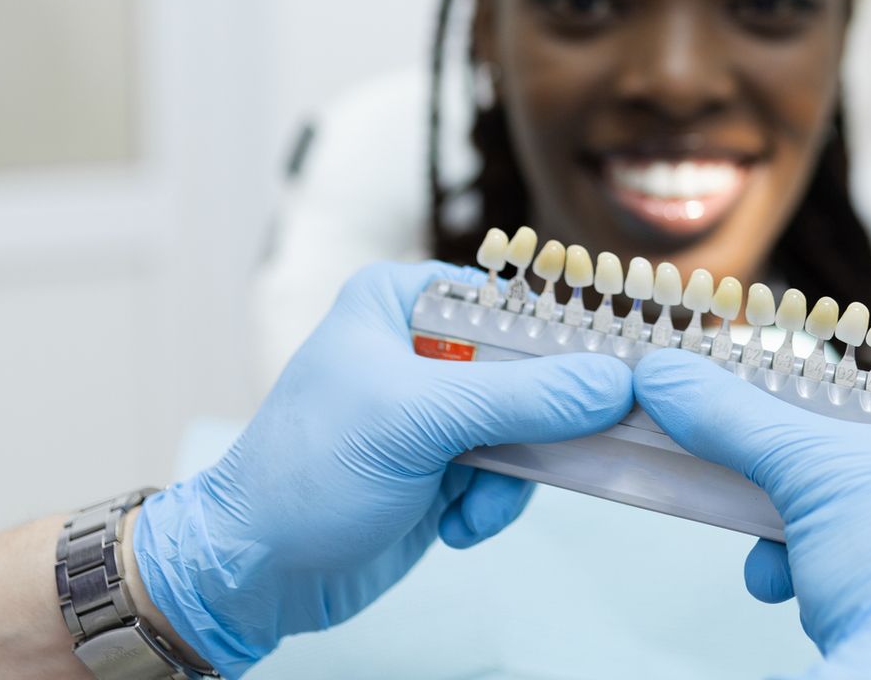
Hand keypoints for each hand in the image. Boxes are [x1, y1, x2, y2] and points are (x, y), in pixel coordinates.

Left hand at [133, 262, 633, 676]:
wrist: (255, 574)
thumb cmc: (308, 474)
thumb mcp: (417, 422)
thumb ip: (520, 398)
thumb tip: (613, 382)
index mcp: (402, 300)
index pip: (511, 297)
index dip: (565, 332)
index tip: (615, 365)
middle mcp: (422, 345)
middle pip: (532, 364)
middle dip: (543, 420)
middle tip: (571, 445)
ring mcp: (436, 409)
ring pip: (531, 425)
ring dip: (514, 476)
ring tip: (471, 506)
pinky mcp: (444, 465)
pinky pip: (511, 472)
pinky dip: (493, 505)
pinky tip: (454, 525)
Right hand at [633, 349, 870, 679]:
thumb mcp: (804, 465)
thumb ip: (733, 415)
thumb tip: (672, 377)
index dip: (815, 416)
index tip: (763, 426)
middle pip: (865, 474)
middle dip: (797, 502)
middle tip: (759, 506)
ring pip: (869, 537)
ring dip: (808, 553)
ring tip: (782, 573)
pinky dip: (841, 596)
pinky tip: (822, 613)